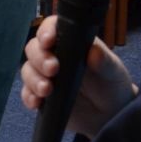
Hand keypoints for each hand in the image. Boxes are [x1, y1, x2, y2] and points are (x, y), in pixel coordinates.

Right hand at [19, 15, 135, 139]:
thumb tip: (94, 52)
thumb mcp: (112, 71)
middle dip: (39, 58)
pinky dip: (29, 96)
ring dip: (33, 79)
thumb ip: (104, 61)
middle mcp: (55, 56)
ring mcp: (46, 76)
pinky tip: (37, 102)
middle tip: (52, 69)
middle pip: (34, 49)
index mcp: (70, 42)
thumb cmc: (111, 84)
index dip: (46, 31)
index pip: (52, 28)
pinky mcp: (42, 95)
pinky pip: (28, 93)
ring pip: (28, 70)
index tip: (48, 41)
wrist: (111, 113)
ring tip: (46, 90)